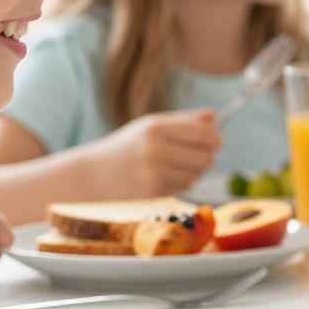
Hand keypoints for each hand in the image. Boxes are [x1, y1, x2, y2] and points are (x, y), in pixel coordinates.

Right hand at [89, 109, 221, 196]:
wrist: (92, 175)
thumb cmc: (127, 147)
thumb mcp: (151, 126)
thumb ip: (184, 120)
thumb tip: (214, 116)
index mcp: (156, 127)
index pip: (204, 134)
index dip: (215, 138)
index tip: (216, 141)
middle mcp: (154, 149)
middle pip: (205, 157)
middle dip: (206, 157)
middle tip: (196, 156)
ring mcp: (152, 172)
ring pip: (197, 175)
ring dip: (193, 172)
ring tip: (175, 166)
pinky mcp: (151, 192)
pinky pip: (183, 187)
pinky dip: (180, 183)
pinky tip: (164, 178)